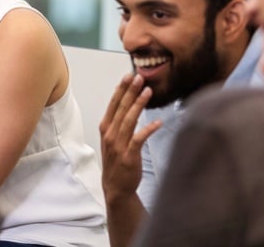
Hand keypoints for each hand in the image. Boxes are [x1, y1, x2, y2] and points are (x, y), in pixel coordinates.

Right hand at [99, 74, 160, 202]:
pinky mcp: (129, 155)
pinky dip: (148, 129)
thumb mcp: (112, 140)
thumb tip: (127, 105)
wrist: (116, 187)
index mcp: (105, 128)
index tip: (127, 76)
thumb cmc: (116, 162)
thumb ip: (118, 123)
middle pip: (120, 108)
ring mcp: (118, 145)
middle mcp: (110, 134)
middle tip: (138, 77)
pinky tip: (158, 121)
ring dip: (138, 104)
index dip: (120, 89)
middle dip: (129, 91)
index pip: (113, 105)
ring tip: (148, 91)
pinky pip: (139, 139)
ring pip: (129, 120)